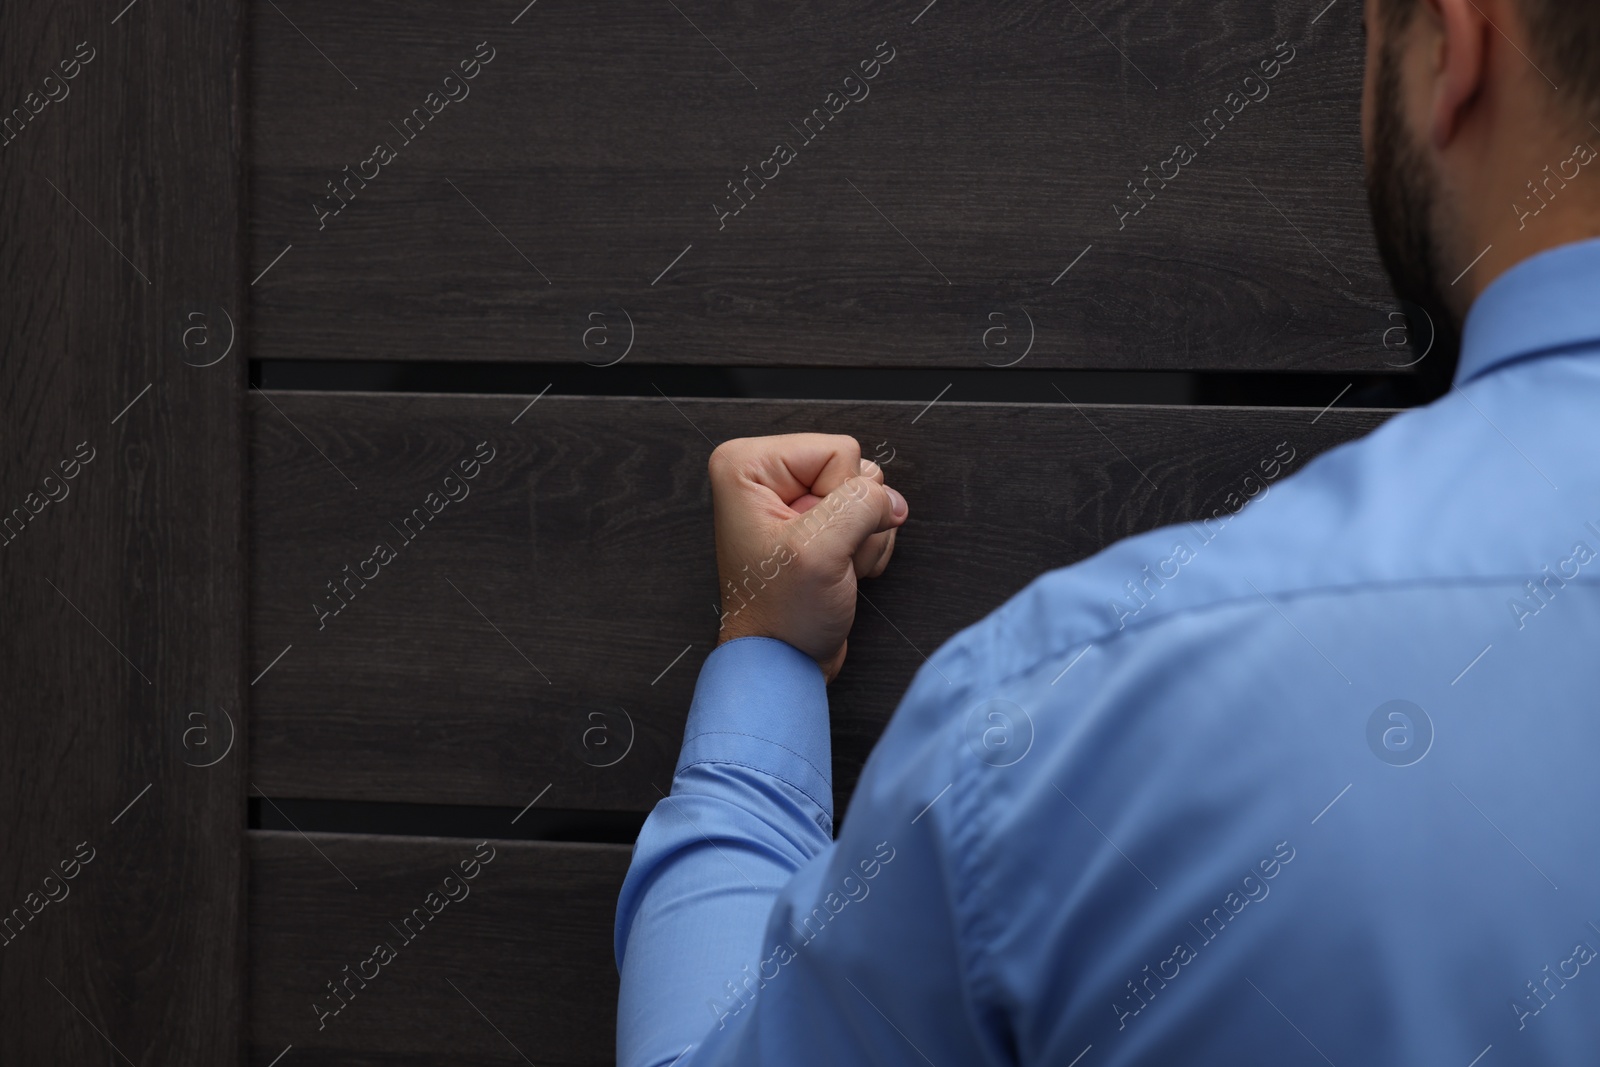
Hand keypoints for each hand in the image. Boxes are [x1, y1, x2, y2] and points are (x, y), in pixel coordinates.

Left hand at [709, 434, 908, 681]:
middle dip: (855, 520)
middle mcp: (767, 477)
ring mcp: (794, 502)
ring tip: (832, 568)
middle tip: (826, 556)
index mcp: (748, 466)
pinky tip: (841, 572)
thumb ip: (860, 505)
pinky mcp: (816, 525)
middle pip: (854, 470)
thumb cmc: (781, 617)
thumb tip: (890, 498)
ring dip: (863, 538)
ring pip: (866, 496)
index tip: (816, 538)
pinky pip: (867, 517)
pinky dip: (865, 549)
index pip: (837, 450)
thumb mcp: (820, 552)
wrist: (782, 663)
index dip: (842, 498)